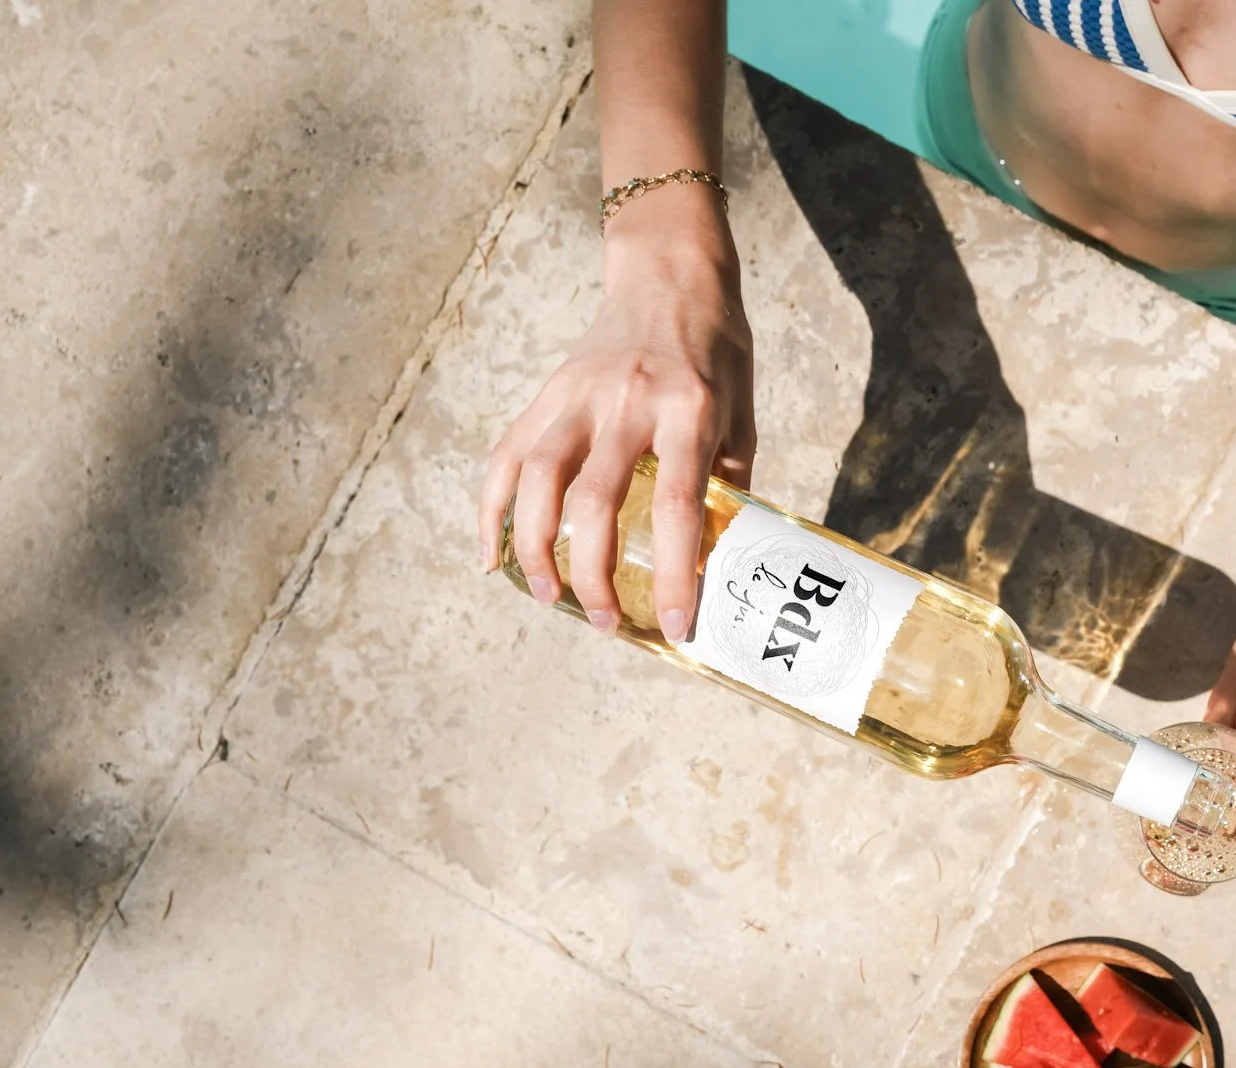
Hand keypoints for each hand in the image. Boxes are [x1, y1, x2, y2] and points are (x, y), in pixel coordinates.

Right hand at [479, 191, 753, 640]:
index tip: (674, 624)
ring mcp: (577, 396)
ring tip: (548, 597)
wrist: (670, 273)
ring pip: (536, 481)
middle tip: (605, 622)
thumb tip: (718, 557)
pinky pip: (506, 456)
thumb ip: (730, 481)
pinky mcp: (547, 392)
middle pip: (595, 502)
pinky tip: (494, 558)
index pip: (677, 507)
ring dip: (535, 548)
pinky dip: (492, 510)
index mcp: (688, 411)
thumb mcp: (743, 413)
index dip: (672, 573)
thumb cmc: (716, 350)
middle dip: (594, 574)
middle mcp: (627, 403)